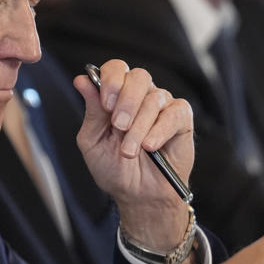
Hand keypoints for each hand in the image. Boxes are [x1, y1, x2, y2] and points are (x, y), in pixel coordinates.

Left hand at [73, 60, 193, 249]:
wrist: (138, 195)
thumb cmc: (114, 168)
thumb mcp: (93, 141)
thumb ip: (91, 110)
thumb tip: (81, 79)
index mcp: (116, 95)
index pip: (116, 68)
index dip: (111, 80)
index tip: (106, 104)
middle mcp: (140, 95)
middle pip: (139, 76)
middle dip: (126, 101)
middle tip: (119, 127)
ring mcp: (162, 105)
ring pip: (154, 98)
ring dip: (139, 127)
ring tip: (130, 151)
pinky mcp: (181, 118)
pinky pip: (174, 112)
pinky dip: (160, 130)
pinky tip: (151, 147)